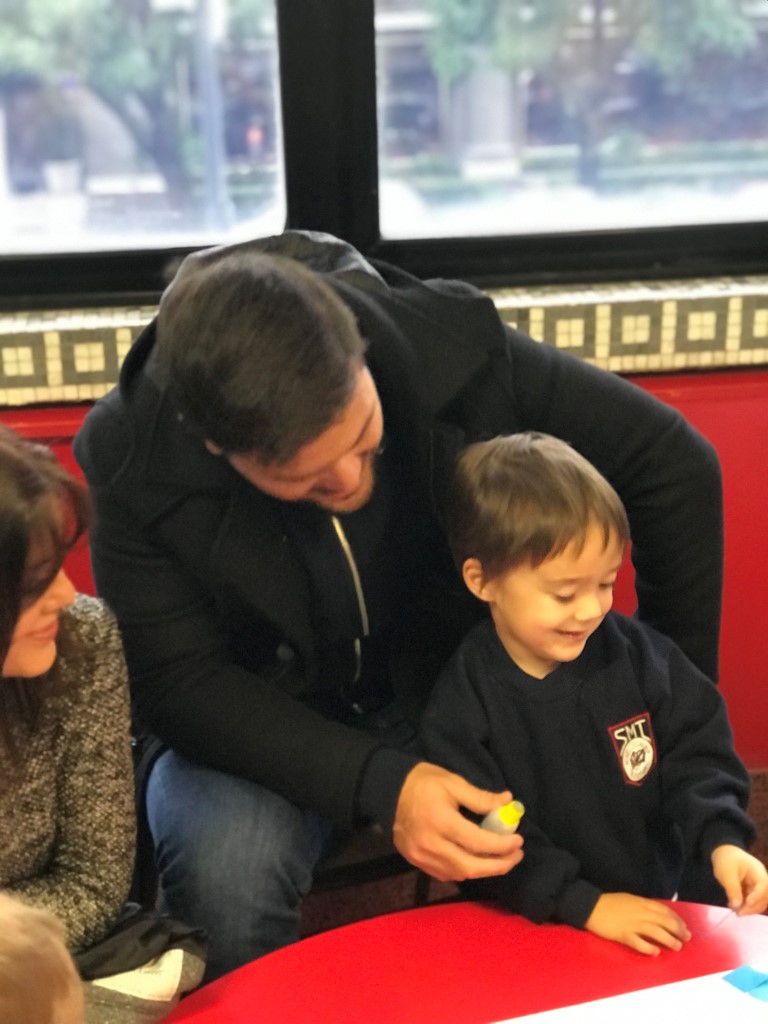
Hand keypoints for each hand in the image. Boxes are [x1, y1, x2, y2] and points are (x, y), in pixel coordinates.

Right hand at [392, 762, 523, 881]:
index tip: (519, 840)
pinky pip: (446, 874)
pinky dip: (465, 870)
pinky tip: (476, 861)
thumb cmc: (422, 782)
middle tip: (516, 855)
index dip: (502, 844)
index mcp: (441, 821)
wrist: (387, 791)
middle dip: (499, 865)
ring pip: (460, 874)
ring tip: (500, 859)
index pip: (478, 842)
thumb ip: (481, 797)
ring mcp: (422, 857)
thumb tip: (507, 802)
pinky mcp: (416, 862)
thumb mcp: (453, 782)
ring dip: (483, 870)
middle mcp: (431, 845)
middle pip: (471, 867)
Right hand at [585, 893, 690, 955]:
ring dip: (669, 940)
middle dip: (678, 930)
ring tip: (677, 947)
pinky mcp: (623, 935)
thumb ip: (643, 906)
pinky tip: (656, 952)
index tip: (684, 927)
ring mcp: (632, 924)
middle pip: (664, 921)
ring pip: (656, 932)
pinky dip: (649, 948)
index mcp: (641, 903)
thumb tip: (658, 915)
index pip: (664, 911)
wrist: (590, 906)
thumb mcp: (629, 899)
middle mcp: (640, 913)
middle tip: (686, 938)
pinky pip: (639, 943)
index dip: (677, 920)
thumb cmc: (610, 902)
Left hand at [711, 844, 767, 914]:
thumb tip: (737, 906)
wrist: (723, 852)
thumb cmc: (726, 860)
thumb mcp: (726, 873)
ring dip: (749, 908)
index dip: (757, 896)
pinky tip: (735, 907)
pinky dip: (745, 905)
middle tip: (739, 913)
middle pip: (764, 896)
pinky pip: (753, 900)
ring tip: (736, 911)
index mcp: (758, 871)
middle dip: (753, 907)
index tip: (747, 903)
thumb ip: (732, 889)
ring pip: (760, 901)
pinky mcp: (752, 889)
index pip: (763, 886)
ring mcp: (757, 885)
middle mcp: (761, 879)